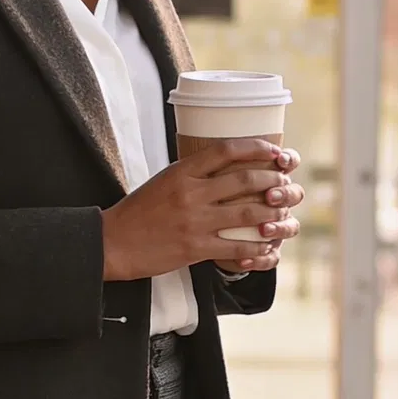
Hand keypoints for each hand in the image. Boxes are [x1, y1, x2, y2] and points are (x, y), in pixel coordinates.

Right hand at [101, 140, 302, 283]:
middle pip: (244, 179)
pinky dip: (258, 249)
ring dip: (273, 212)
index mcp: (181, 172)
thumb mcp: (162, 182)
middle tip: (285, 183)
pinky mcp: (196, 248)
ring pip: (247, 212)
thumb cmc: (137, 212)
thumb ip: (191, 174)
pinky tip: (269, 250)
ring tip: (283, 213)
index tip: (274, 151)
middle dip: (272, 180)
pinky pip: (237, 247)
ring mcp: (194, 221)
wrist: (112, 243)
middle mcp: (190, 193)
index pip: (225, 150)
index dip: (256, 148)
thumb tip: (223, 166)